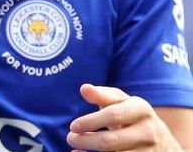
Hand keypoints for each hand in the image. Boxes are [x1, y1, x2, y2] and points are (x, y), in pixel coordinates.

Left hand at [67, 84, 183, 150]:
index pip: (112, 115)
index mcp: (141, 109)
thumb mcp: (122, 102)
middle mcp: (148, 131)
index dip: (90, 122)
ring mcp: (148, 151)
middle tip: (70, 138)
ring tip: (75, 148)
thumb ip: (103, 95)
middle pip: (110, 141)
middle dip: (85, 140)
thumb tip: (84, 88)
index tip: (73, 126)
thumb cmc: (133, 116)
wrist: (163, 142)